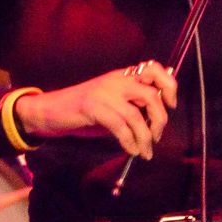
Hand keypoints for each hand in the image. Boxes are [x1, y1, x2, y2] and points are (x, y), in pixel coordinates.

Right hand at [14, 60, 177, 159]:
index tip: (170, 105)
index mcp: (122, 76)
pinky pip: (120, 127)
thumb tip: (157, 122)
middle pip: (151, 95)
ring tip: (145, 152)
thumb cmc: (84, 110)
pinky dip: (130, 142)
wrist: (51, 109)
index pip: (154, 69)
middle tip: (157, 136)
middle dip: (160, 120)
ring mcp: (103, 93)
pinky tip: (131, 150)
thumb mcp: (111, 102)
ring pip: (136, 115)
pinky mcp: (92, 107)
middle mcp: (115, 80)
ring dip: (145, 138)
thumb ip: (132, 105)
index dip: (168, 86)